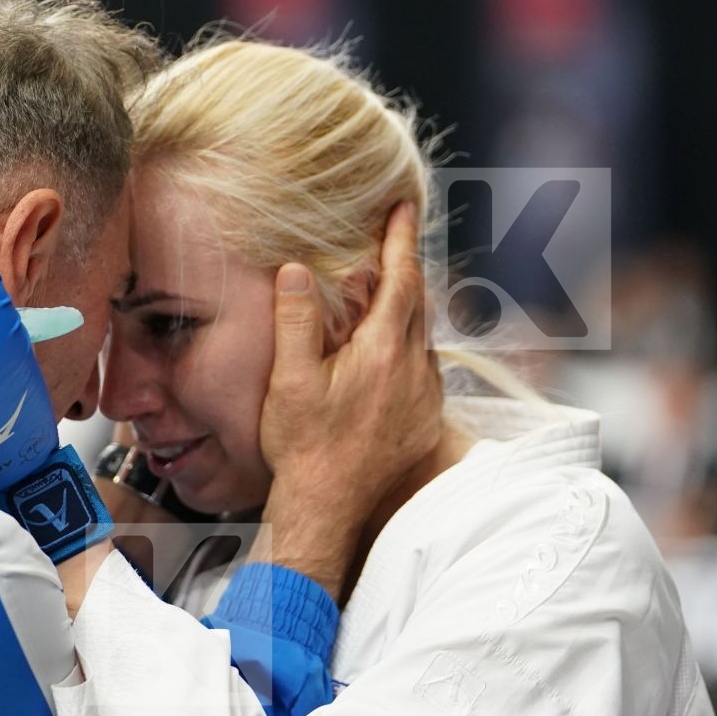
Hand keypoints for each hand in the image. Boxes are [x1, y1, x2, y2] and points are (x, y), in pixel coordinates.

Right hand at [257, 202, 442, 599]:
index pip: (402, 279)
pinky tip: (380, 356)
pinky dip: (404, 348)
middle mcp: (414, 370)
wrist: (328, 508)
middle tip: (386, 242)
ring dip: (401, 312)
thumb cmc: (304, 446)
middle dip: (402, 269)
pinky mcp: (427, 420)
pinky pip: (422, 368)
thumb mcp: (290, 379)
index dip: (401, 239)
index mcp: (383, 352)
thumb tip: (296, 270)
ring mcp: (425, 397)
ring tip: (372, 301)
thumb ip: (296, 321)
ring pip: (419, 336)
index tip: (402, 207)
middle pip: (416, 302)